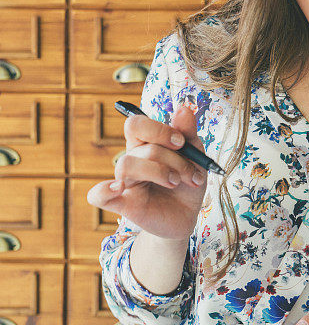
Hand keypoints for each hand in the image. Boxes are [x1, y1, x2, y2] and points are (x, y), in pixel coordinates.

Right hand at [87, 105, 207, 239]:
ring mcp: (125, 181)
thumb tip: (183, 108)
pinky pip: (98, 196)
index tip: (181, 142)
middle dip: (171, 158)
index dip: (159, 129)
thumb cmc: (187, 183)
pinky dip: (103, 190)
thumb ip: (188, 133)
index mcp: (145, 144)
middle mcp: (132, 159)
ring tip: (175, 183)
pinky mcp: (122, 204)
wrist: (187, 216)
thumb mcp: (195, 157)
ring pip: (126, 164)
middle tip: (189, 173)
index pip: (136, 124)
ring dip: (159, 172)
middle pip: (141, 146)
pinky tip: (118, 189)